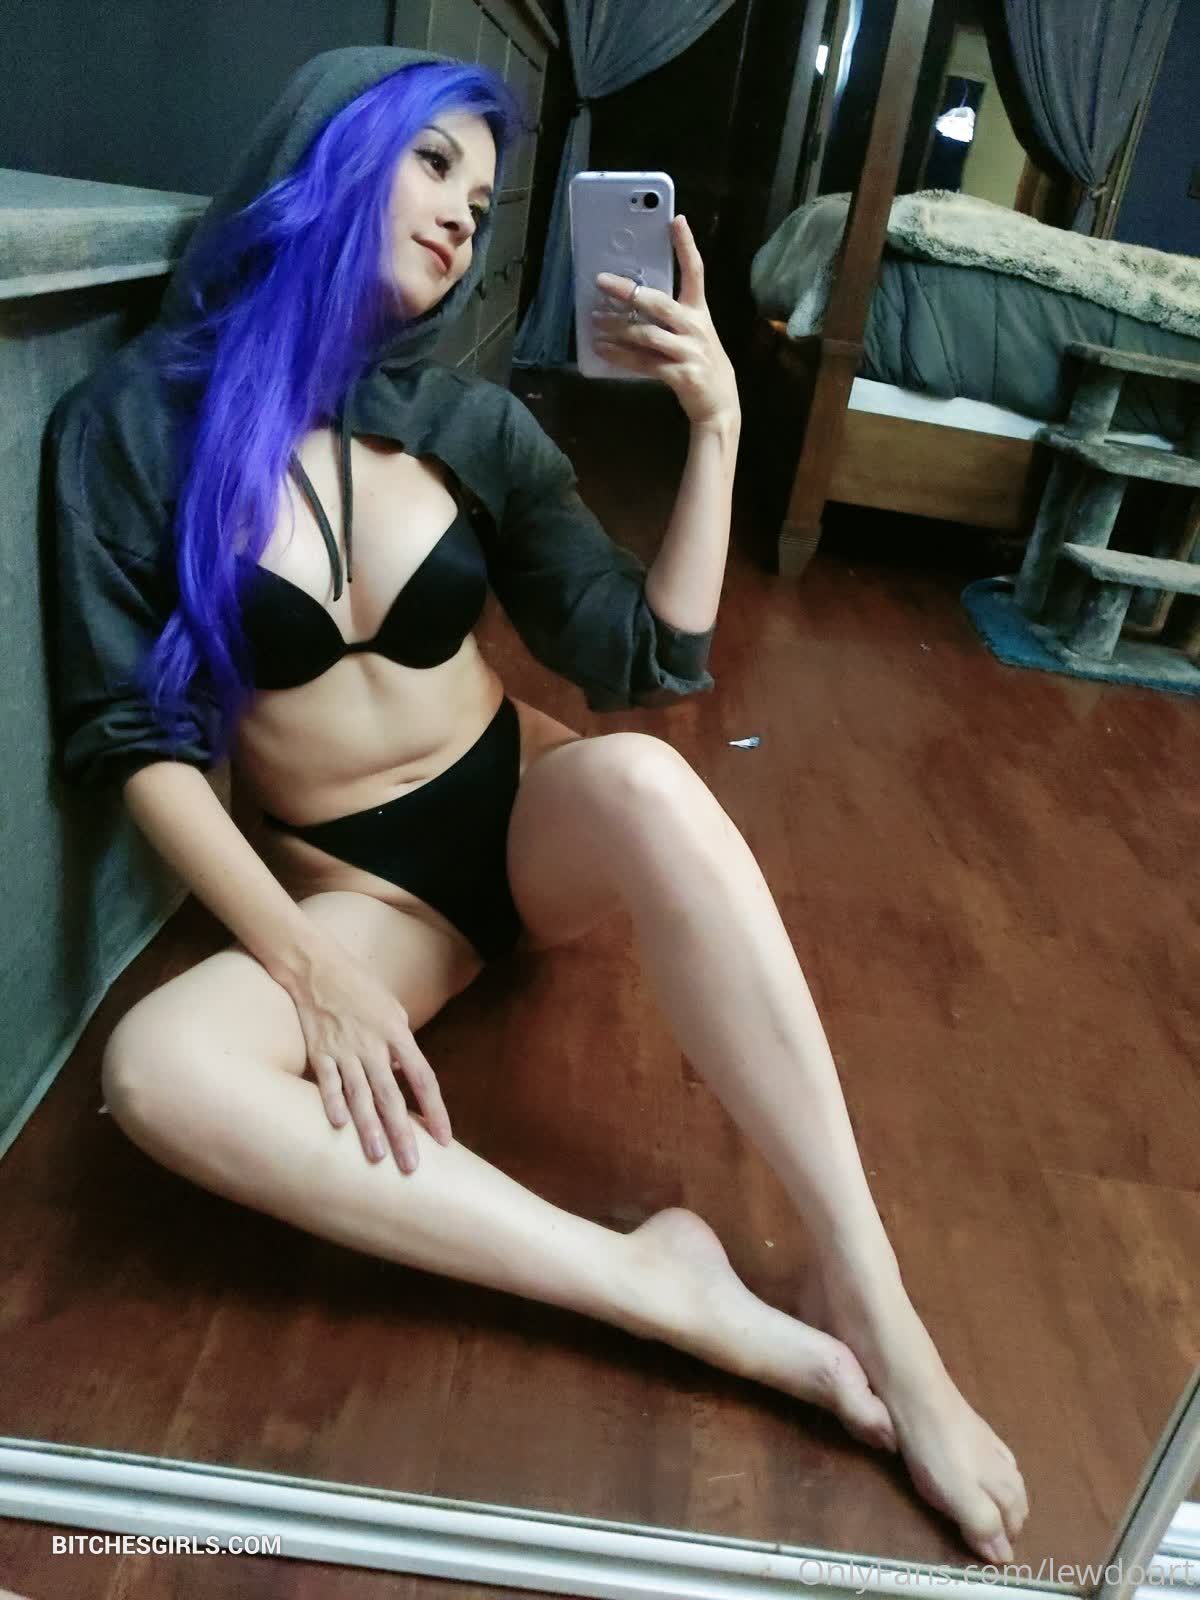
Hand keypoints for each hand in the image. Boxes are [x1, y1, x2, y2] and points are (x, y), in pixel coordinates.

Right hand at [288, 940, 451, 1172]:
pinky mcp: (318, 1050)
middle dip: (402, 1133)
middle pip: (392, 1095)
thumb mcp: (392, 1011)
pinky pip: (327, 1081)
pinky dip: (330, 1102)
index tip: (444, 1140)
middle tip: (411, 1167)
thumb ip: (401, 1046)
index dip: (435, 1110)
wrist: (317, 966)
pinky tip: (336, 1126)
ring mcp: (344, 1048)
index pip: (423, 1078)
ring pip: (360, 1095)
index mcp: (398, 1033)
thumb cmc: (360, 989)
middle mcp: (373, 1044)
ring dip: (368, 1128)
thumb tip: (405, 1076)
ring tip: (376, 1158)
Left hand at [591, 214, 739, 429]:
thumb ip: (669, 317)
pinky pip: (643, 363)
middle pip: (659, 303)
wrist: (719, 405)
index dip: (686, 246)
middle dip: (628, 291)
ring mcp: (689, 352)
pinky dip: (620, 356)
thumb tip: (632, 299)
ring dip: (618, 327)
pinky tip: (602, 349)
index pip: (695, 272)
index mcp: (699, 312)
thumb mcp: (693, 334)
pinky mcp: (680, 375)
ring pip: (647, 334)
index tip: (676, 220)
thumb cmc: (701, 363)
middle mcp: (695, 328)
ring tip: (595, 321)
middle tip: (602, 281)